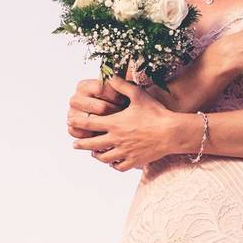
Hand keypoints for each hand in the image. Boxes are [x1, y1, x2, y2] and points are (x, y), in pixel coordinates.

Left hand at [69, 77, 183, 171]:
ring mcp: (125, 152)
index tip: (70, 124)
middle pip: (92, 144)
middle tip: (75, 144)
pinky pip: (118, 166)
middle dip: (82, 144)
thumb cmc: (156, 112)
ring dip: (96, 155)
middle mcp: (117, 139)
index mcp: (115, 123)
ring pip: (104, 158)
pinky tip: (112, 161)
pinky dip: (113, 164)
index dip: (78, 124)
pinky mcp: (134, 161)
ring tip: (93, 153)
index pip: (89, 124)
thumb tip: (110, 76)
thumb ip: (122, 85)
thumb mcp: (138, 95)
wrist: (172, 132)